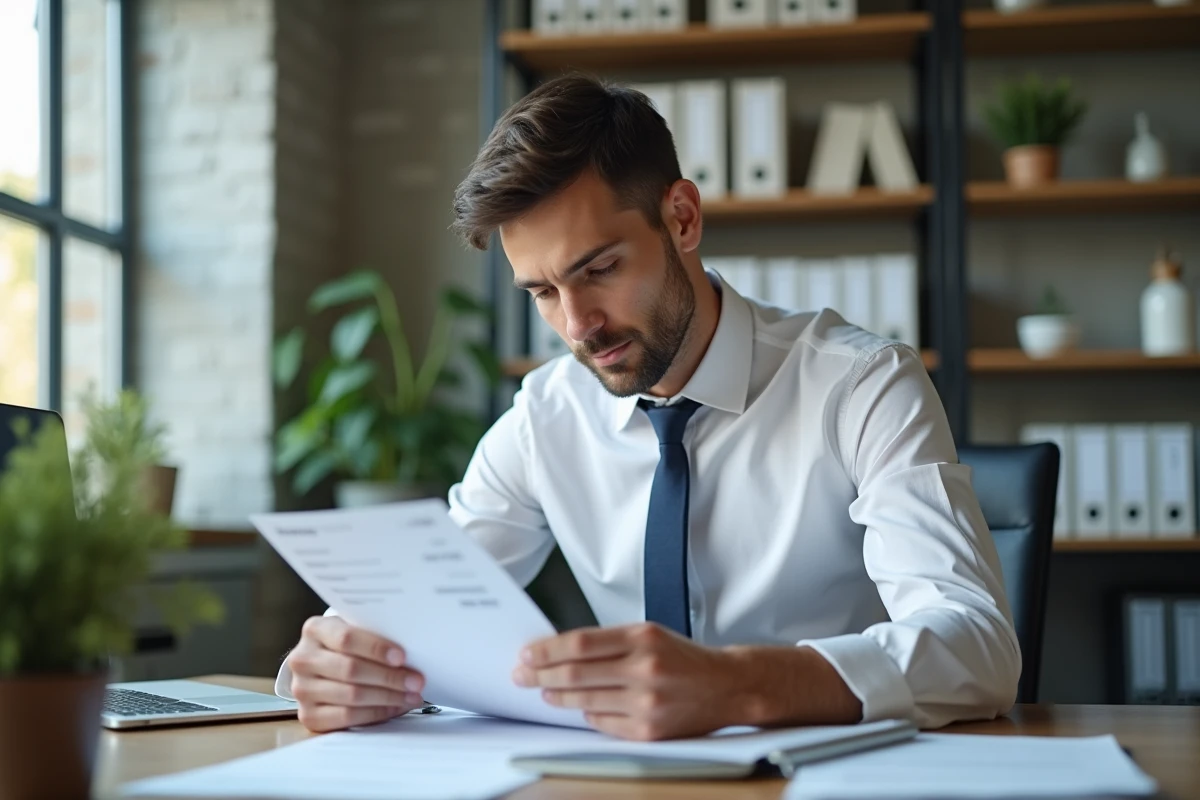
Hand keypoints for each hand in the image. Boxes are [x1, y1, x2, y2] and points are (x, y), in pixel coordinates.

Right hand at [287, 616, 425, 732]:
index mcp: (315, 630)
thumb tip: (414, 648)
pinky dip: (377, 713)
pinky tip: (395, 707)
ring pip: (352, 696)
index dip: (376, 648)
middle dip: (389, 677)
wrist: (322, 665)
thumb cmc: (348, 645)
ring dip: (388, 697)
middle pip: (351, 669)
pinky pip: (347, 718)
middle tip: (416, 680)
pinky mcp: (309, 716)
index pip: (346, 638)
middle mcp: (303, 659)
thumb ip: (375, 634)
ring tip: (412, 695)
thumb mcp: (356, 629)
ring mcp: (302, 689)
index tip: (402, 657)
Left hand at [512, 622, 742, 740]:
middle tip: (522, 675)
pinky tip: (579, 706)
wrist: (727, 686)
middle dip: (542, 674)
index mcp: (643, 638)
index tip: (527, 653)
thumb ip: (609, 643)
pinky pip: (602, 723)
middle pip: (577, 673)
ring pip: (585, 700)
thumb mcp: (649, 635)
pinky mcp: (648, 731)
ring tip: (545, 691)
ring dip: (558, 696)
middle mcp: (644, 669)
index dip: (548, 649)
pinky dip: (587, 713)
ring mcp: (647, 703)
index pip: (581, 643)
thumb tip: (561, 652)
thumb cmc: (684, 659)